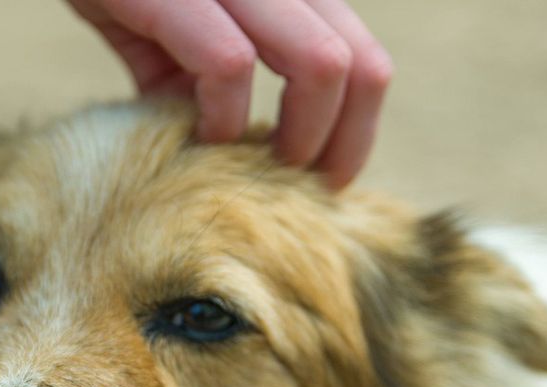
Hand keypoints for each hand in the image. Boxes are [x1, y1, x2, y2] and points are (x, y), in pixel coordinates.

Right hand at [67, 0, 391, 188]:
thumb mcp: (179, 38)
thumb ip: (213, 81)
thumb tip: (232, 151)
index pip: (367, 61)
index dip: (357, 132)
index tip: (323, 180)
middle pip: (360, 69)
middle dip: (336, 146)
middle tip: (293, 187)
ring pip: (320, 65)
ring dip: (293, 139)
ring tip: (251, 169)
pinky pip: (229, 65)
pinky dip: (221, 118)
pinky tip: (196, 137)